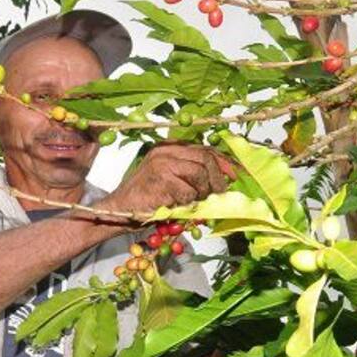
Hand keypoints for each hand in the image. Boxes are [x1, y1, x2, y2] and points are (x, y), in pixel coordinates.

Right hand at [99, 144, 234, 213]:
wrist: (119, 210)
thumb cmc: (146, 198)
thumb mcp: (171, 179)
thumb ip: (192, 174)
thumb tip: (223, 179)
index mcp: (169, 146)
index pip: (204, 148)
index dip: (224, 161)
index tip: (236, 174)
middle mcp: (165, 150)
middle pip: (205, 158)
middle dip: (218, 178)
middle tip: (220, 193)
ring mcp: (162, 163)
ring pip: (200, 173)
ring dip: (203, 192)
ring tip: (196, 201)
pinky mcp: (160, 179)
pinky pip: (188, 191)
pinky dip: (188, 203)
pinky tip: (179, 206)